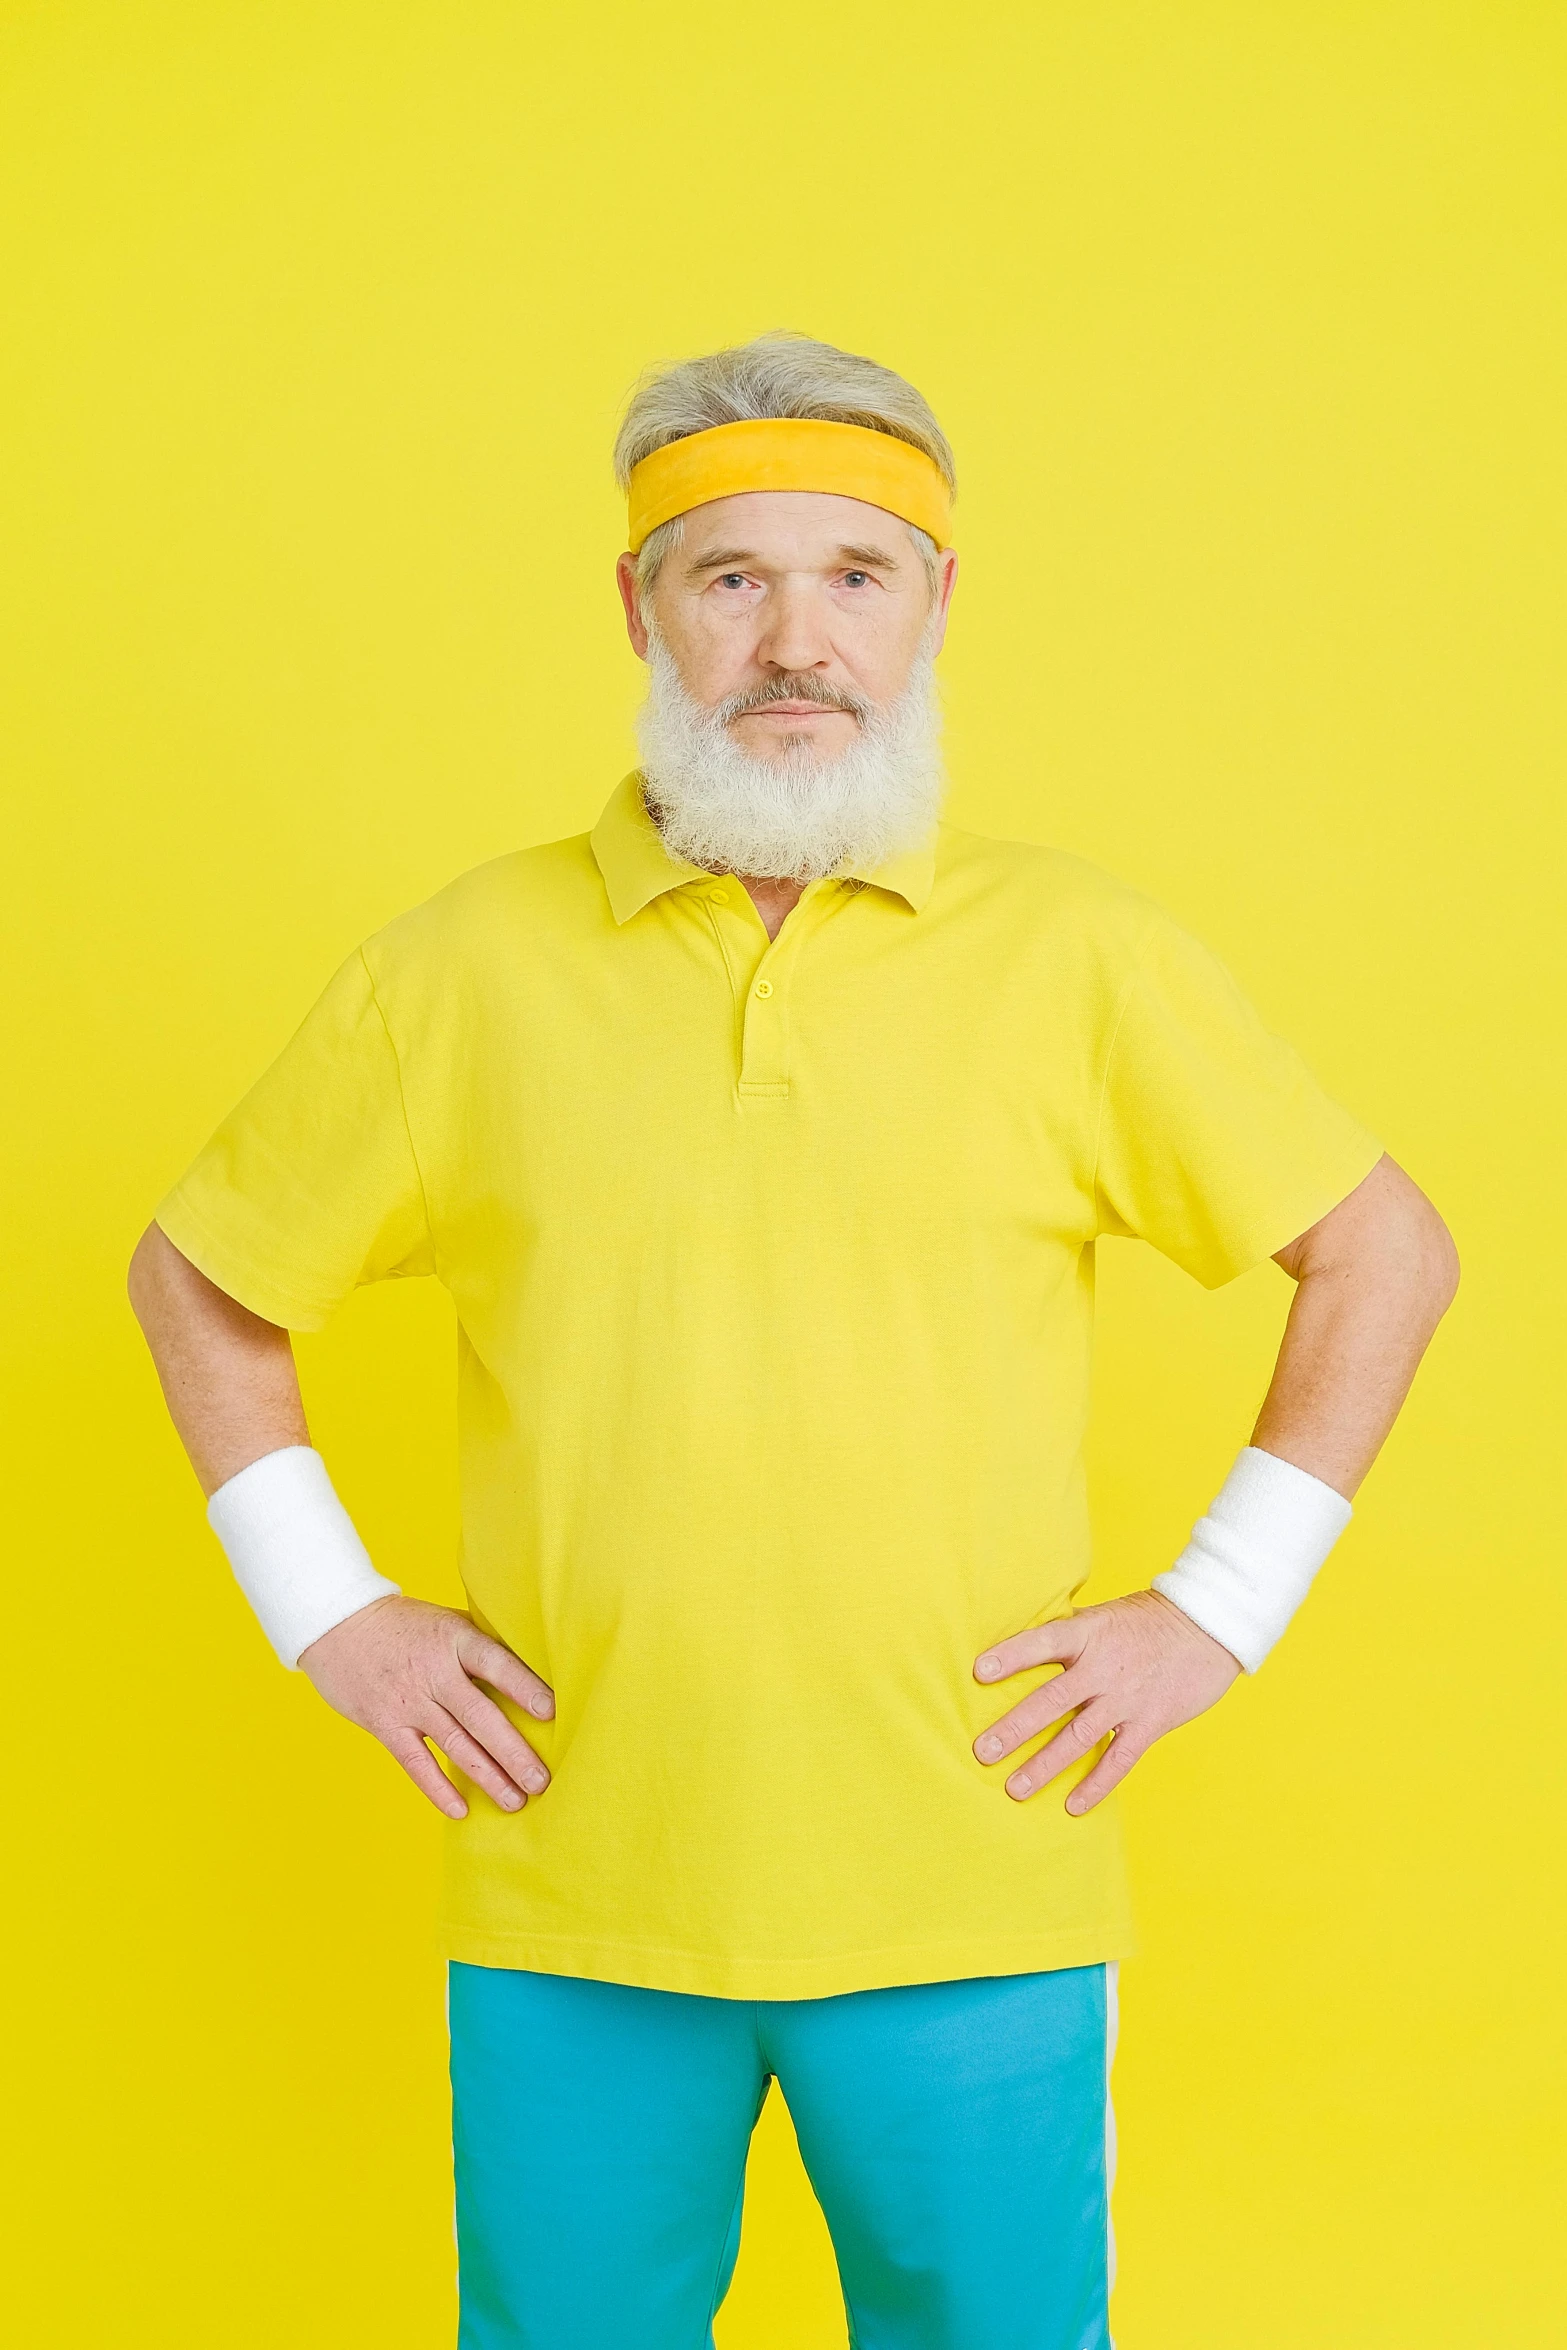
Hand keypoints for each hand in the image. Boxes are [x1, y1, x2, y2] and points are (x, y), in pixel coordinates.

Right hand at [300, 1596, 554, 1820]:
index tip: (552, 1712)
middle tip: (542, 1781)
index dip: (524, 1687)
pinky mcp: (384, 1724)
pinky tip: (461, 1810)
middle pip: (480, 1716)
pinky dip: (438, 1788)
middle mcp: (434, 1672)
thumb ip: (480, 1647)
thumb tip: (535, 1672)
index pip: (496, 1664)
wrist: (337, 1625)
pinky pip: (416, 1763)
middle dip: (513, 1752)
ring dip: (487, 1776)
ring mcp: (408, 1701)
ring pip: (454, 1745)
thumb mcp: (446, 1621)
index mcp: (455, 1639)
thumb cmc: (405, 1624)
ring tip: (515, 1801)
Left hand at [972, 1590, 1240, 1813]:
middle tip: (983, 1751)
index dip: (1011, 1656)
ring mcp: (1126, 1698)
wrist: (1207, 1628)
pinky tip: (1073, 1805)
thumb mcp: (1103, 1617)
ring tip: (1015, 1788)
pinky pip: (1118, 1759)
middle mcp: (1103, 1667)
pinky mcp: (1150, 1722)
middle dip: (1015, 1729)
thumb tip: (1022, 1653)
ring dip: (1044, 1765)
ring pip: (1078, 1736)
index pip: (1043, 1642)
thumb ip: (1069, 1638)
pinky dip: (1096, 1784)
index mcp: (1088, 1633)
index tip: (978, 1672)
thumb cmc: (1146, 1622)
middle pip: (1052, 1700)